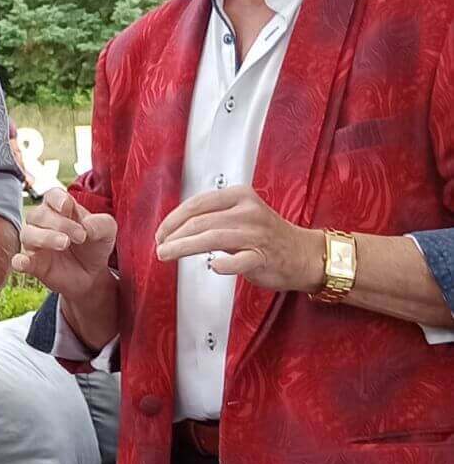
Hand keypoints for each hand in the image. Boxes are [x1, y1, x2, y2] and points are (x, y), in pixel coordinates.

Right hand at [11, 188, 117, 299]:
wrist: (92, 274)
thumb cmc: (95, 246)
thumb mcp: (107, 232)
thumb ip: (101, 223)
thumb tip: (86, 227)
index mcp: (60, 209)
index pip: (51, 196)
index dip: (57, 199)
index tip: (67, 206)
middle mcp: (43, 223)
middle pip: (38, 214)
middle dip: (59, 223)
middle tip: (81, 236)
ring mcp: (35, 243)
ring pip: (27, 234)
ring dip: (45, 237)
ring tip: (64, 244)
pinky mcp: (33, 264)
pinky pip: (19, 260)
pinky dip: (19, 261)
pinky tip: (23, 263)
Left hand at [155, 186, 322, 291]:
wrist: (304, 255)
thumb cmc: (266, 237)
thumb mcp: (238, 216)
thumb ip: (210, 218)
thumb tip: (174, 228)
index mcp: (239, 196)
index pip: (197, 204)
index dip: (173, 220)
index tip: (161, 233)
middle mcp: (248, 211)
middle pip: (200, 222)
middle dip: (174, 236)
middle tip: (160, 248)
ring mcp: (257, 234)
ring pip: (212, 238)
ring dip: (184, 247)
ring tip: (167, 254)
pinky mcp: (263, 256)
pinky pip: (239, 260)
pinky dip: (223, 265)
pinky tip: (212, 267)